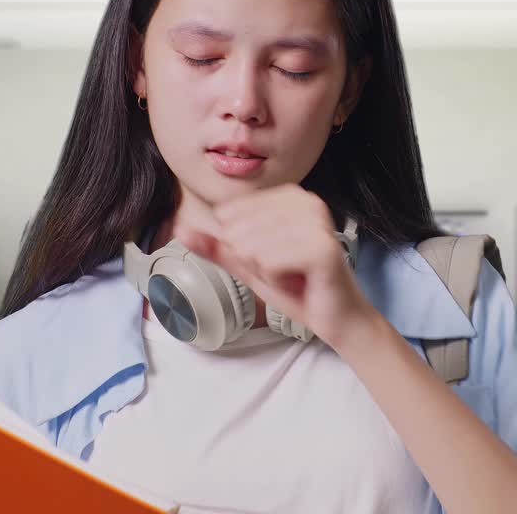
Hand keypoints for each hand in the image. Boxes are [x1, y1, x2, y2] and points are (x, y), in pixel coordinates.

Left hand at [178, 184, 378, 350]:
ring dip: (266, 272)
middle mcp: (306, 201)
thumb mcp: (248, 264)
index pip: (230, 216)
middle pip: (238, 232)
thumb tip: (181, 229)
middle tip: (284, 271)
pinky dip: (277, 280)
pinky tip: (300, 281)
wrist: (335, 319)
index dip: (242, 248)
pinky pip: (268, 262)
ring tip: (293, 275)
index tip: (273, 259)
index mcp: (289, 197)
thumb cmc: (297, 288)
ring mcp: (316, 223)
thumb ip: (217, 246)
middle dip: (253, 261)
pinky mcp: (321, 248)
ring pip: (251, 247)